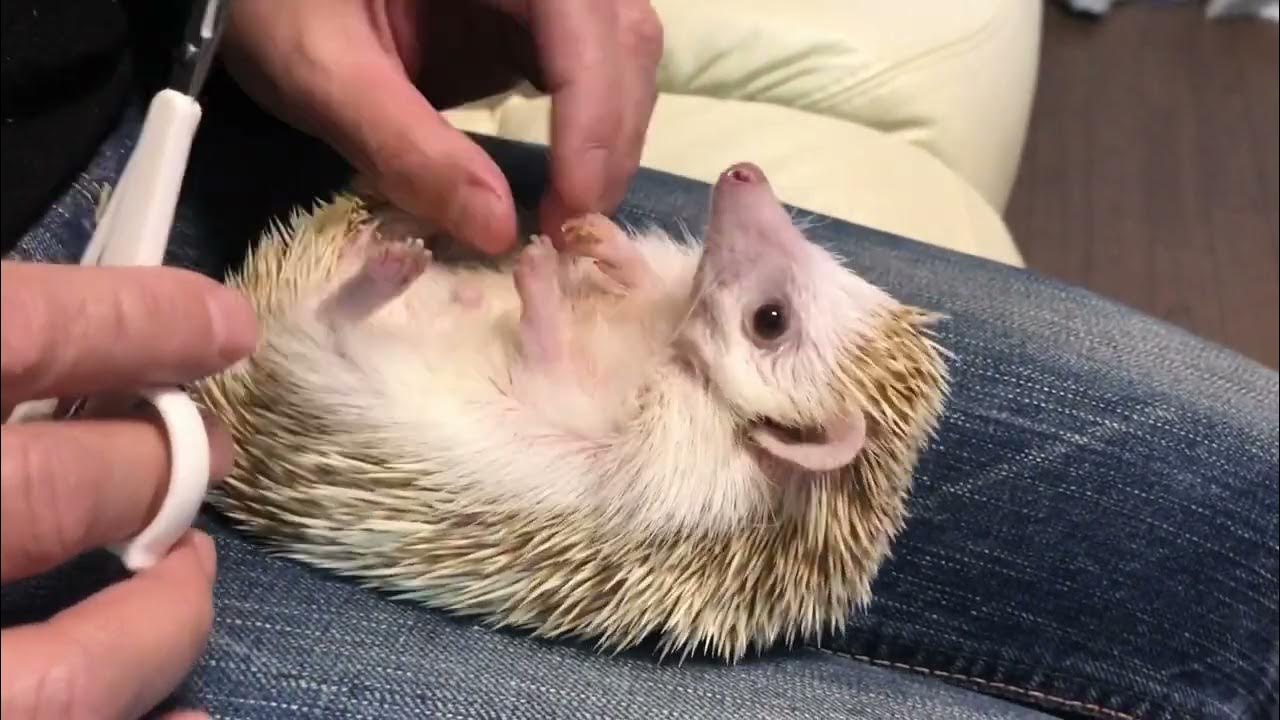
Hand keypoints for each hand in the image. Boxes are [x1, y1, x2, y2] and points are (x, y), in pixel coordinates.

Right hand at [0, 261, 257, 719]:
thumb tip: (56, 356)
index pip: (19, 336)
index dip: (133, 321)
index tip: (217, 323)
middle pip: (55, 491)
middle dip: (160, 466)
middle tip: (209, 451)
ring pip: (71, 668)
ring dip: (163, 615)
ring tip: (190, 577)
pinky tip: (192, 711)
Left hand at [221, 0, 663, 254]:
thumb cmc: (269, 0)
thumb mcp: (319, 68)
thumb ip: (403, 145)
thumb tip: (499, 231)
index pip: (583, 21)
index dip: (593, 117)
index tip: (569, 213)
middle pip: (623, 34)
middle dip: (610, 136)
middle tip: (569, 231)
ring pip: (621, 49)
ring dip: (609, 135)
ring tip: (568, 212)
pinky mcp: (531, 13)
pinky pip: (590, 63)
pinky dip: (588, 125)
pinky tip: (564, 176)